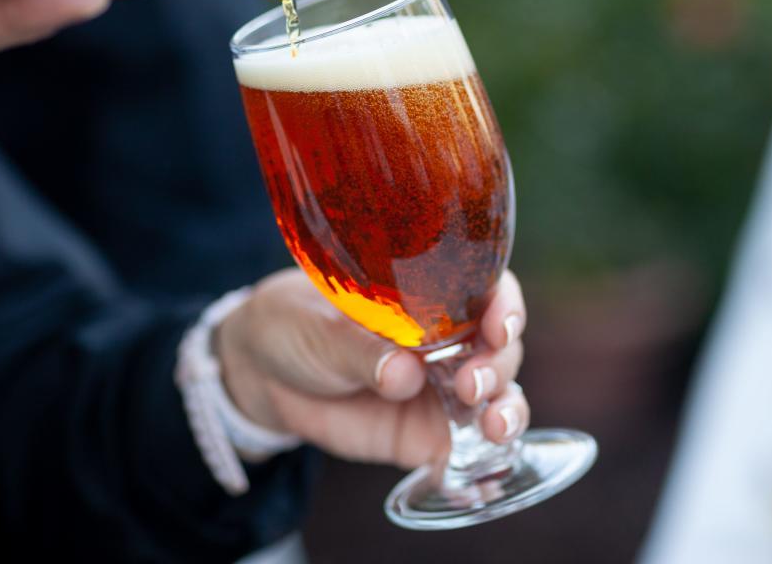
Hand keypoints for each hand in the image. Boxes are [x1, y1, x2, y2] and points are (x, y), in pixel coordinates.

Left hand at [218, 269, 528, 468]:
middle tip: (472, 384)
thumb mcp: (321, 329)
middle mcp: (449, 340)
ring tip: (493, 426)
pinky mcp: (427, 435)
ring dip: (506, 411)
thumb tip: (404, 374)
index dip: (505, 306)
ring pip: (497, 398)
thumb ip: (361, 349)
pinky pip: (467, 451)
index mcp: (431, 296)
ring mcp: (442, 389)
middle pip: (500, 348)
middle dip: (499, 366)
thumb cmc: (298, 326)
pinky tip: (486, 479)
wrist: (266, 373)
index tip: (498, 326)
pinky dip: (484, 465)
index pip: (488, 291)